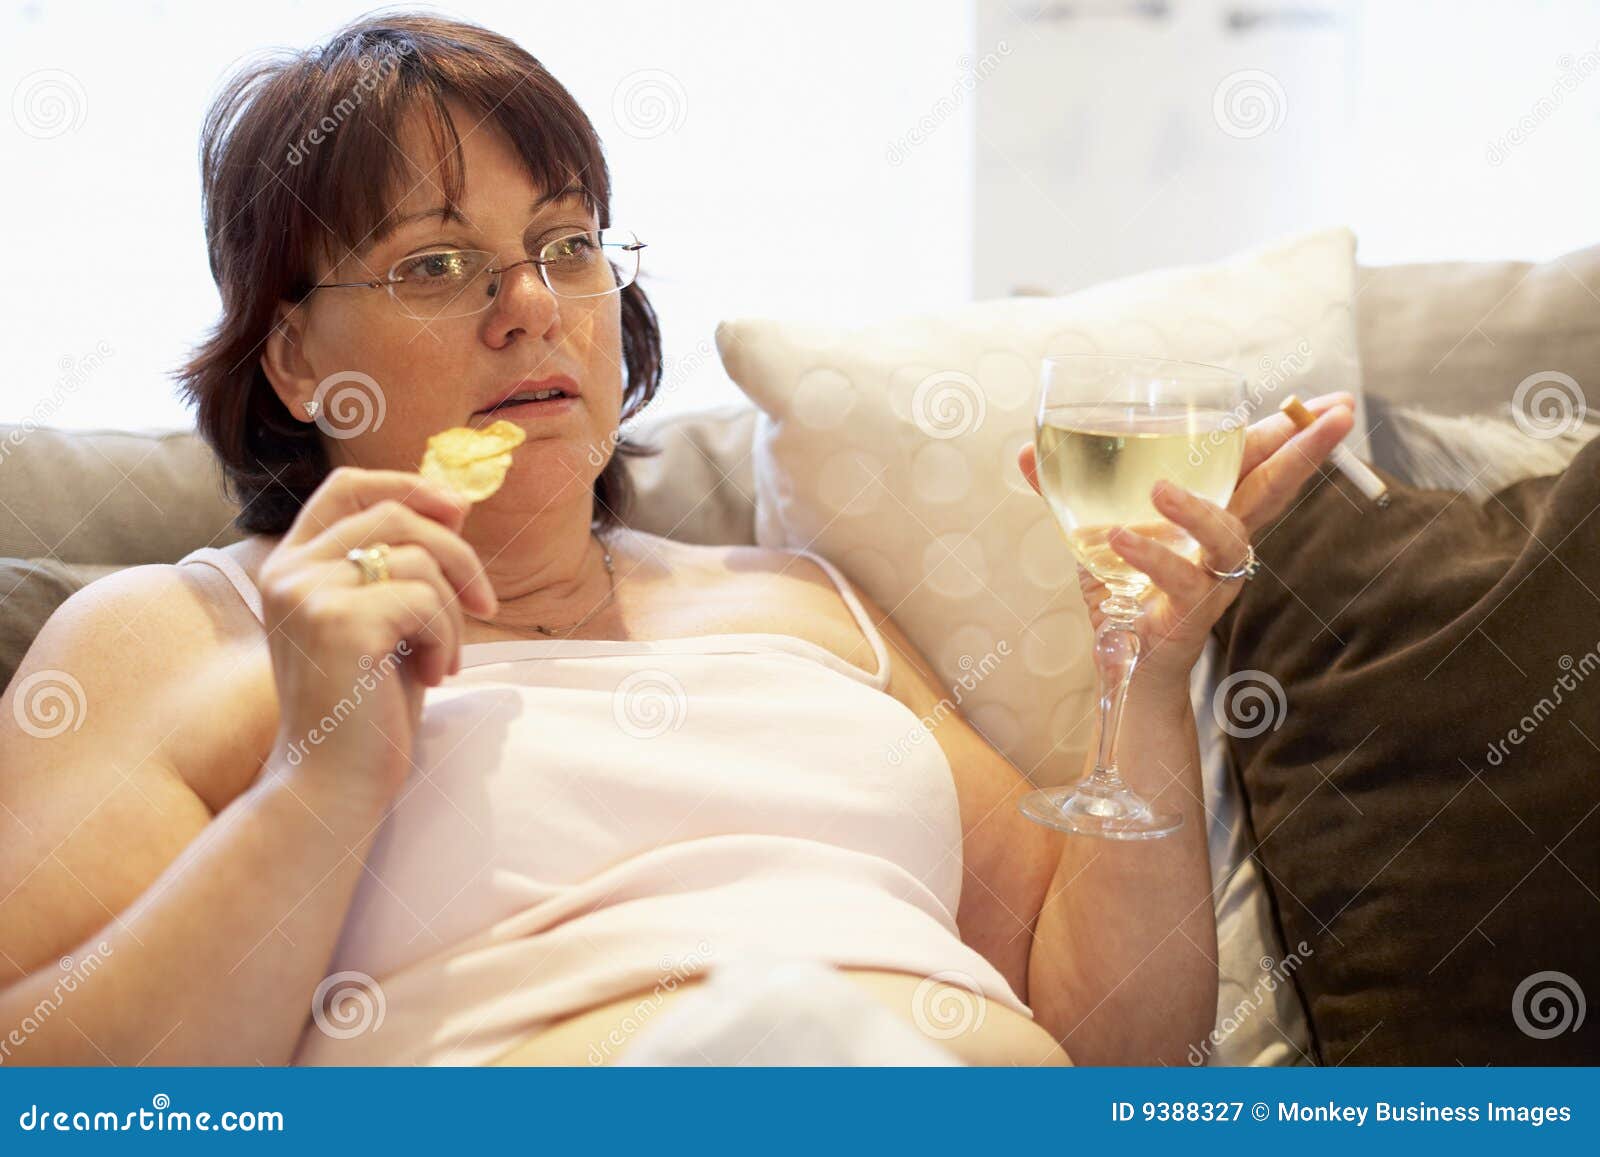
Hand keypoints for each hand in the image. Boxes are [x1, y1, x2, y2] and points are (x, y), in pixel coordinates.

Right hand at [257, 467, 498, 803]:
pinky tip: (432, 676)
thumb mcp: (383, 622)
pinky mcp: (339, 621)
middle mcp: (290, 570)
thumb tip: (454, 506)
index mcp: (292, 565)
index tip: (458, 509)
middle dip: (457, 554)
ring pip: (418, 558)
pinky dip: (446, 638)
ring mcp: (309, 592)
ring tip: (441, 661)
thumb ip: (398, 566)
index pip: (346, 486)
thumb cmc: (365, 708)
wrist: (333, 783)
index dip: (407, 484)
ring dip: (453, 612)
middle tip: (484, 603)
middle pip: (395, 514)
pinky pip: (425, 600)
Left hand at [1018, 392, 1355, 687]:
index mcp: (1213, 513)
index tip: (1331, 402)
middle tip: (1341, 415)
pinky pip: (1180, 582)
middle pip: (1274, 489)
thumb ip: (1066, 489)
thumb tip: (1026, 450)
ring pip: (1228, 538)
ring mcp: (1211, 579)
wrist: (1122, 662)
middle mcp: (1222, 543)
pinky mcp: (1190, 613)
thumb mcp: (1095, 530)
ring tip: (1159, 489)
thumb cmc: (1124, 588)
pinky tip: (1120, 539)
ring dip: (1198, 510)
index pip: (1256, 463)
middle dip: (1308, 450)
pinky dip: (1150, 558)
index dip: (1290, 433)